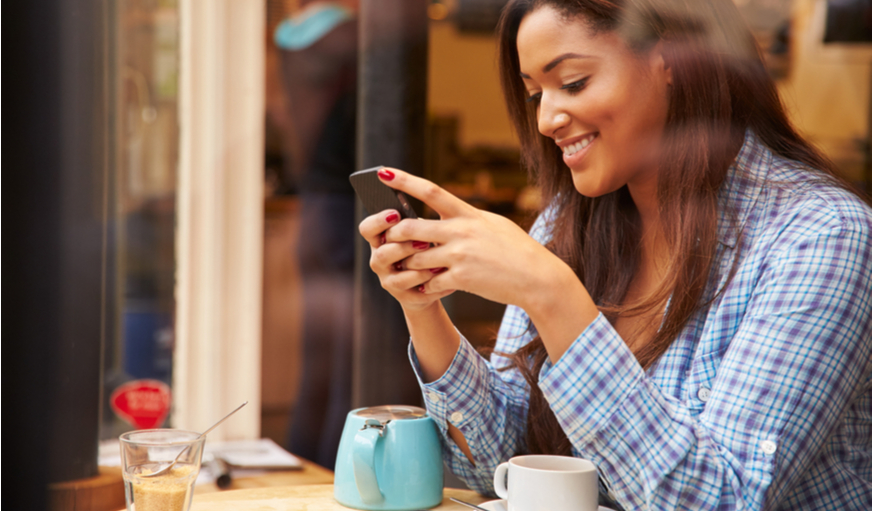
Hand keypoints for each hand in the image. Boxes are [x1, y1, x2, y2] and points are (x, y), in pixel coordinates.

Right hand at [358, 202, 454, 312]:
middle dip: (403, 246)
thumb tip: (424, 196)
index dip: (378, 221)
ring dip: (416, 266)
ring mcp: (388, 279)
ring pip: (396, 275)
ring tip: (436, 261)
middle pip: (382, 253)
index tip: (395, 214)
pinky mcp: (402, 295)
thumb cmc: (425, 248)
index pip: (368, 228)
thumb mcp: (421, 231)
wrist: (432, 283)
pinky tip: (442, 273)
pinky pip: (412, 290)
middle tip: (424, 242)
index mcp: (381, 239)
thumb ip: (416, 221)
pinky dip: (428, 281)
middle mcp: (380, 259)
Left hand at [363, 167, 573, 312]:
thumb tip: (445, 213)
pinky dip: (426, 287)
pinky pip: (431, 283)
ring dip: (409, 265)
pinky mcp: (462, 279)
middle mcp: (461, 232)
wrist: (537, 278)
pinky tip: (429, 288)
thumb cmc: (516, 250)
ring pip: (416, 259)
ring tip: (408, 269)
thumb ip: (467, 218)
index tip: (382, 173)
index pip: (431, 191)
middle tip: (387, 238)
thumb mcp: (493, 225)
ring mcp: (460, 255)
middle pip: (412, 228)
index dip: (404, 181)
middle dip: (393, 234)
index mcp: (468, 214)